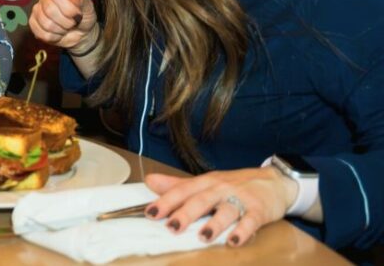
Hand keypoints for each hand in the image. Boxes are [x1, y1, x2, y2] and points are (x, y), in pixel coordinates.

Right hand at [29, 0, 97, 51]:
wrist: (81, 32)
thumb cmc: (84, 17)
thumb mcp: (87, 6)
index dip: (69, 8)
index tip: (77, 13)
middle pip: (50, 10)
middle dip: (66, 21)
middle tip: (72, 22)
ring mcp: (37, 9)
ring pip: (46, 23)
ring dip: (60, 30)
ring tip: (65, 27)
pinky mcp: (33, 22)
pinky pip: (41, 33)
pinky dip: (53, 37)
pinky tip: (58, 32)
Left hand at [144, 168, 297, 246]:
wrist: (274, 181)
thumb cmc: (234, 184)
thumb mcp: (206, 182)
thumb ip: (178, 185)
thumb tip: (150, 181)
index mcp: (205, 182)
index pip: (182, 191)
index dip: (166, 201)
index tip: (150, 213)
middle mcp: (221, 188)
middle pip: (201, 200)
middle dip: (186, 213)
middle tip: (171, 227)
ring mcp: (241, 198)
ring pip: (226, 211)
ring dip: (214, 224)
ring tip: (203, 237)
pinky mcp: (259, 210)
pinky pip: (251, 221)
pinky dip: (243, 231)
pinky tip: (234, 241)